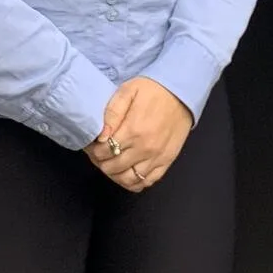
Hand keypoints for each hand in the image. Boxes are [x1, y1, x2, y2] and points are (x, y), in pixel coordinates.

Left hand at [84, 77, 193, 191]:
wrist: (181, 93)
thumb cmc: (153, 90)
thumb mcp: (128, 91)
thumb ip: (112, 113)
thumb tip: (101, 136)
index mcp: (133, 130)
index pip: (104, 151)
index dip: (93, 150)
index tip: (92, 145)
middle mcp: (145, 148)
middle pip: (112, 168)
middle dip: (101, 162)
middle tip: (98, 155)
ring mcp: (157, 157)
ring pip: (128, 179)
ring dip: (115, 175)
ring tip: (111, 164)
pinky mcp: (166, 161)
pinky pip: (147, 182)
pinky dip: (134, 182)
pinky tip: (127, 173)